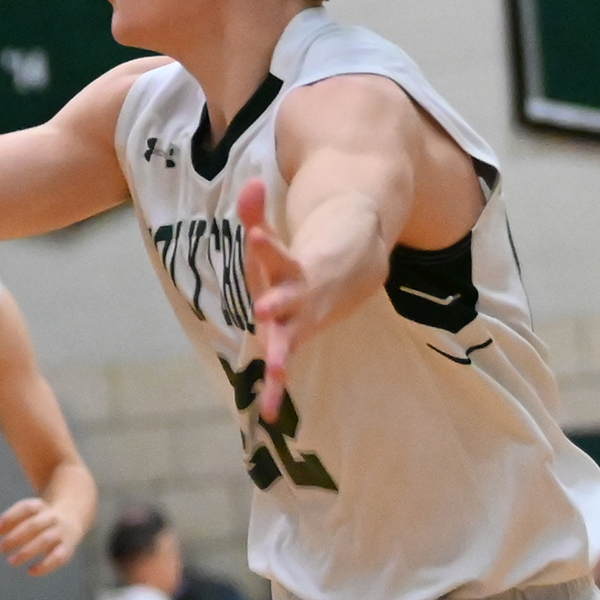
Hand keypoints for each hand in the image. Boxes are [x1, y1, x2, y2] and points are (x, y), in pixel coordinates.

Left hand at [0, 496, 82, 574]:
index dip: (9, 517)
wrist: (71, 519)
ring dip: (27, 551)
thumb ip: (7, 522)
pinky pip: (59, 556)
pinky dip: (46, 565)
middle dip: (16, 537)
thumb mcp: (24, 517)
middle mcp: (52, 518)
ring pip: (45, 540)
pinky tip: (30, 571)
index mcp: (40, 507)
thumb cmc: (38, 520)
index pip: (25, 508)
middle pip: (34, 525)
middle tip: (0, 548)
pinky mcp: (67, 548)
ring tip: (11, 561)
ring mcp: (61, 532)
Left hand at [238, 178, 302, 420]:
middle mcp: (296, 296)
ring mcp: (299, 320)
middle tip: (264, 309)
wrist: (348, 273)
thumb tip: (251, 184)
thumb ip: (257, 212)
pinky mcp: (295, 339)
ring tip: (276, 373)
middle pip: (286, 300)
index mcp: (289, 268)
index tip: (255, 236)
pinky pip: (284, 368)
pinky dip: (277, 391)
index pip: (276, 253)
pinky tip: (269, 415)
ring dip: (282, 355)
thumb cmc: (296, 258)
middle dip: (277, 304)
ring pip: (290, 339)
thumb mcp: (273, 237)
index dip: (265, 245)